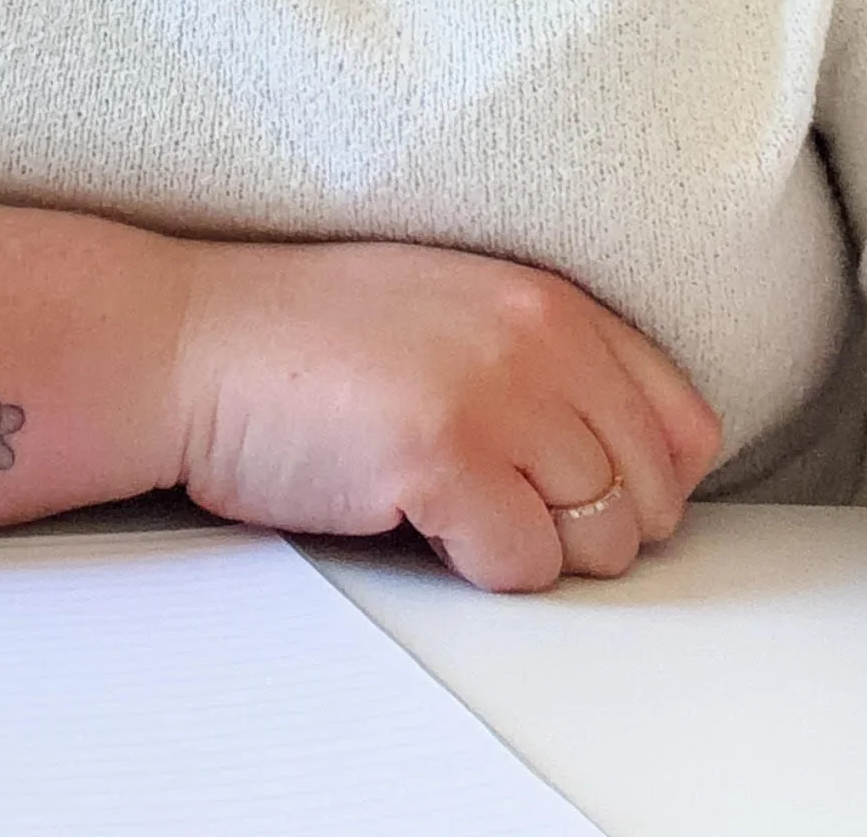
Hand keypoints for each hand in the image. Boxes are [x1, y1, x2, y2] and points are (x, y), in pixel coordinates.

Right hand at [166, 238, 722, 592]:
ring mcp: (496, 392)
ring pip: (601, 544)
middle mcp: (538, 334)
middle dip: (581, 526)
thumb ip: (551, 361)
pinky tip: (409, 512)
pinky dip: (474, 565)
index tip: (565, 486)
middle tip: (491, 501)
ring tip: (446, 500)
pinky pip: (525, 570)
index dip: (634, 480)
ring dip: (527, 546)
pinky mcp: (445, 457)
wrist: (184, 342)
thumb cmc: (301, 340)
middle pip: (650, 499)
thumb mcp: (452, 312)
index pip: (682, 425)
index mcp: (548, 296)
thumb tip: (643, 470)